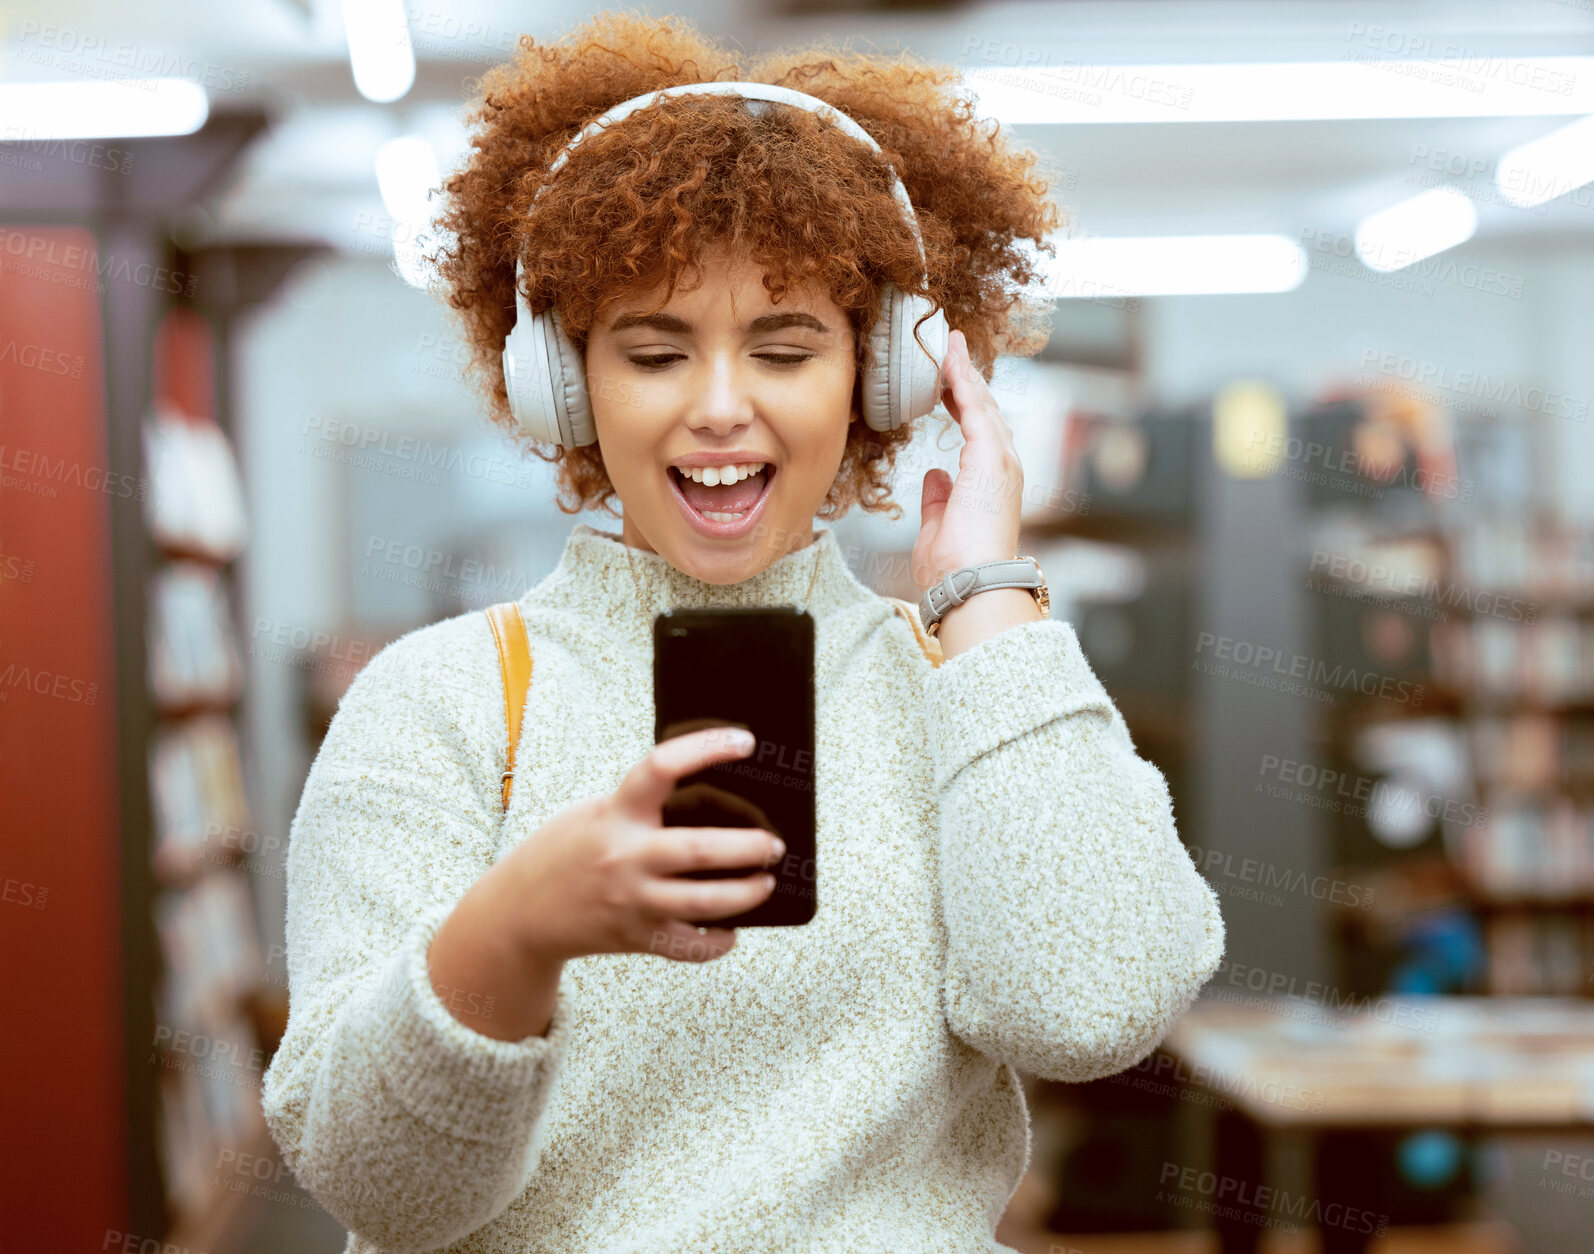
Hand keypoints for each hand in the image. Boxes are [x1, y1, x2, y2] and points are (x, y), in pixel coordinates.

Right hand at [486, 725, 782, 963]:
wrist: (519, 913)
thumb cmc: (565, 852)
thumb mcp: (596, 813)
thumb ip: (642, 806)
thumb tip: (712, 799)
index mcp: (615, 813)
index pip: (662, 767)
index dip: (707, 748)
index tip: (745, 742)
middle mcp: (625, 857)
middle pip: (701, 850)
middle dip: (749, 846)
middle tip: (773, 843)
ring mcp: (631, 901)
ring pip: (706, 902)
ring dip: (747, 893)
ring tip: (766, 881)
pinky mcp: (636, 938)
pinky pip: (689, 947)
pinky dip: (717, 941)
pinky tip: (732, 929)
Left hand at [913, 328, 1024, 589]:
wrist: (971, 584)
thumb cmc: (956, 568)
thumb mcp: (939, 526)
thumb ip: (938, 499)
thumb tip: (935, 476)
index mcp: (990, 483)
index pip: (977, 432)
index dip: (963, 402)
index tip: (948, 381)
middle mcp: (1001, 467)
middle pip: (984, 410)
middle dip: (966, 378)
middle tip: (950, 348)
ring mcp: (1000, 460)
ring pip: (982, 403)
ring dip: (964, 372)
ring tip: (949, 343)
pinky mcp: (991, 457)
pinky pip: (975, 407)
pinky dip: (962, 380)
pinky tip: (949, 360)